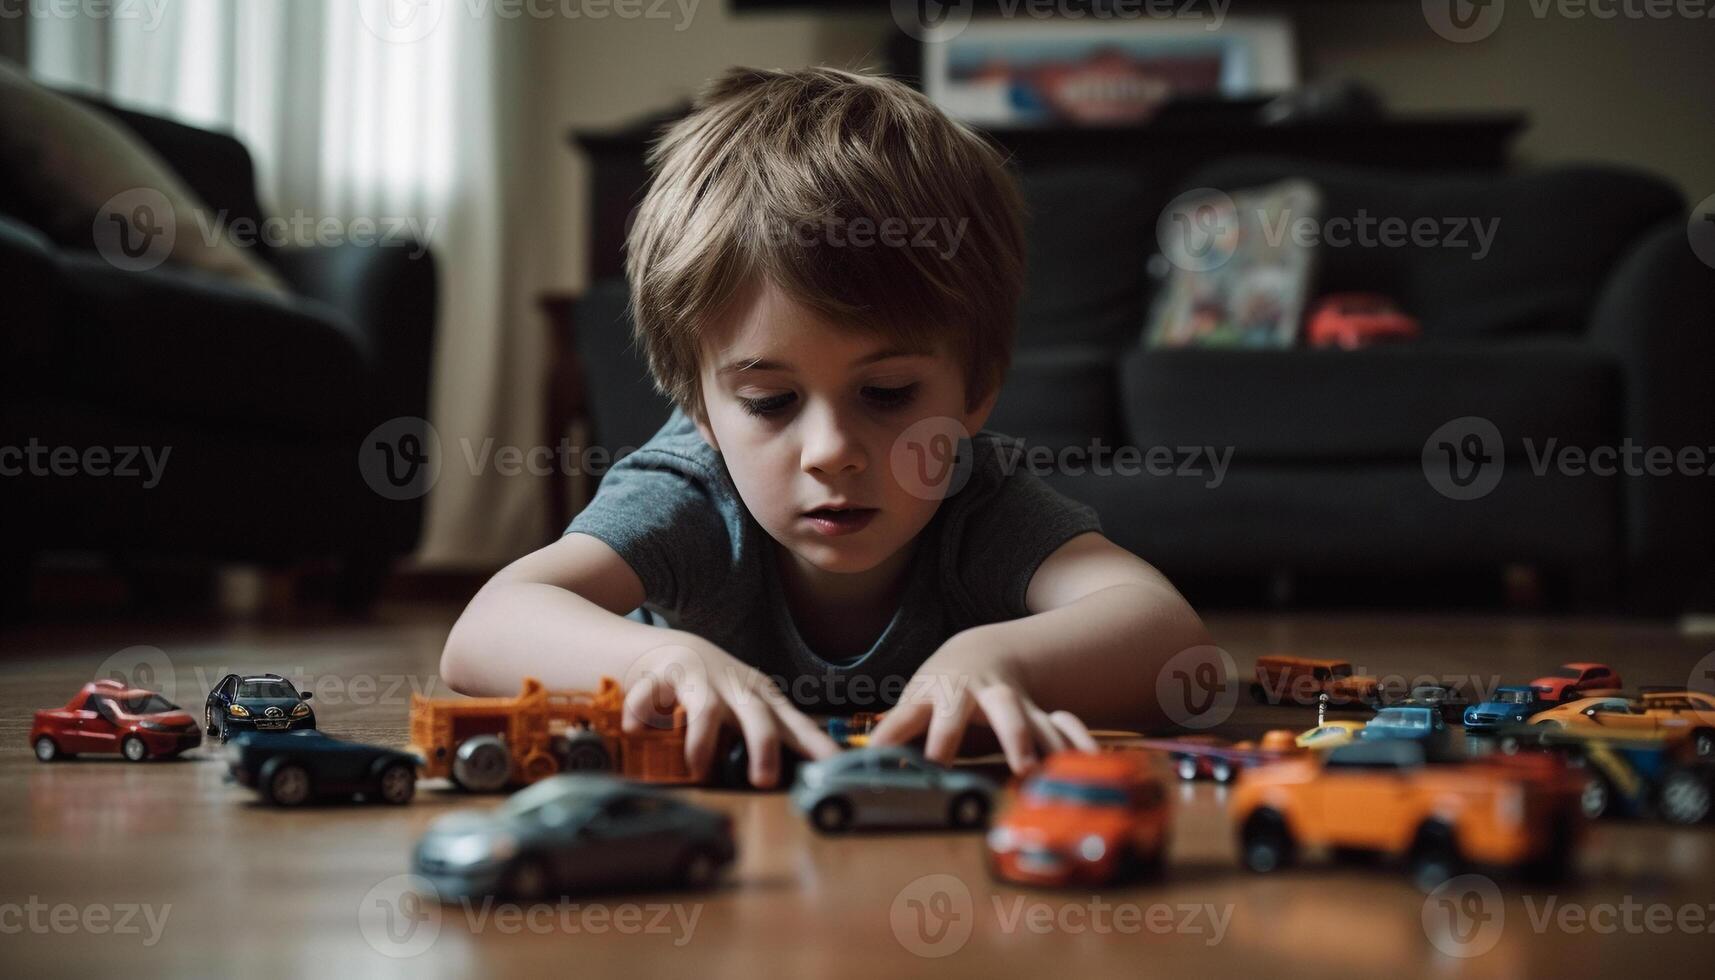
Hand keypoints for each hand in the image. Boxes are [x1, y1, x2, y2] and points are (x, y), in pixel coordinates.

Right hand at [621, 637, 839, 787]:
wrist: (678, 651)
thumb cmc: (723, 692)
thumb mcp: (755, 709)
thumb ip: (779, 738)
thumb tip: (814, 776)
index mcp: (763, 700)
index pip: (796, 725)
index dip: (815, 745)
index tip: (832, 767)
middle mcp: (735, 691)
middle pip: (758, 716)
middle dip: (763, 746)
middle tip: (763, 780)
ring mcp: (700, 682)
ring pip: (707, 709)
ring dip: (704, 739)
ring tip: (698, 768)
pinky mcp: (664, 679)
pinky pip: (651, 695)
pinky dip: (640, 711)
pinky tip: (634, 731)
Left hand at [865, 636, 1097, 773]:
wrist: (980, 653)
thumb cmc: (936, 690)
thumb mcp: (911, 702)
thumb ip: (893, 735)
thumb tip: (860, 766)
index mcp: (929, 696)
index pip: (906, 718)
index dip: (892, 738)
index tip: (879, 761)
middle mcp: (967, 696)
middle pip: (970, 709)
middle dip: (970, 731)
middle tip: (968, 759)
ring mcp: (1001, 701)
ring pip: (1017, 714)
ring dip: (1026, 739)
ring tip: (1031, 771)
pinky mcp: (1029, 713)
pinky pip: (1054, 727)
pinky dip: (1073, 744)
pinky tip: (1090, 763)